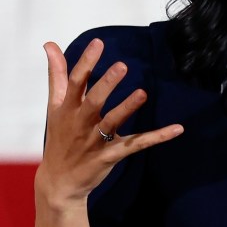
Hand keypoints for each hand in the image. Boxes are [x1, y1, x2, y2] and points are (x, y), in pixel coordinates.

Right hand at [36, 38, 183, 208]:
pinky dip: (157, 137)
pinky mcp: (110, 156)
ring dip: (127, 108)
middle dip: (106, 85)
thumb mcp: (54, 106)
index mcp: (67, 109)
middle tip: (122, 66)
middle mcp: (80, 124)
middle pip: (93, 102)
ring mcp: (96, 141)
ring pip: (112, 123)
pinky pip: (136, 145)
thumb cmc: (59, 138)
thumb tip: (50, 44)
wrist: (58, 182)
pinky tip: (176, 129)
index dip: (85, 63)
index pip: (75, 83)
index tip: (98, 43)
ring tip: (142, 93)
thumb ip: (57, 75)